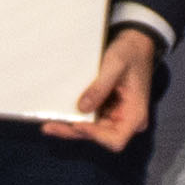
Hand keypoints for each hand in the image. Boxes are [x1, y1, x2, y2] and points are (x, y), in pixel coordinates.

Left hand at [47, 26, 159, 151]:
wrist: (135, 45)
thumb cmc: (130, 53)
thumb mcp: (115, 65)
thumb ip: (100, 88)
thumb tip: (81, 108)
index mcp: (135, 114)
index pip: (116, 139)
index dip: (95, 136)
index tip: (77, 124)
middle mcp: (126, 121)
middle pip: (100, 137)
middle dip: (75, 132)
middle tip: (51, 126)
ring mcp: (116, 117)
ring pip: (92, 131)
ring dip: (71, 128)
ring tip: (49, 123)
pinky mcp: (106, 111)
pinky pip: (90, 120)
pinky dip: (74, 118)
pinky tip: (58, 116)